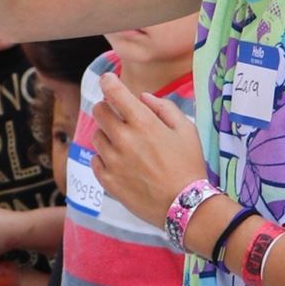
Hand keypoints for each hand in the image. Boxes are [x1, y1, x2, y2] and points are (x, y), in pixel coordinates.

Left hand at [92, 74, 207, 228]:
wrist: (185, 205)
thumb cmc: (189, 165)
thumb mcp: (187, 129)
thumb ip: (164, 107)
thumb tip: (143, 97)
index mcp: (143, 123)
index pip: (114, 93)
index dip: (108, 82)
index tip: (108, 80)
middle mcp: (123, 139)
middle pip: (99, 111)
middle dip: (106, 107)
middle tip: (117, 114)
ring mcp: (113, 161)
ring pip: (96, 136)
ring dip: (106, 134)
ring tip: (123, 143)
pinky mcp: (108, 180)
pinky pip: (95, 160)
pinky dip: (103, 157)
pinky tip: (118, 161)